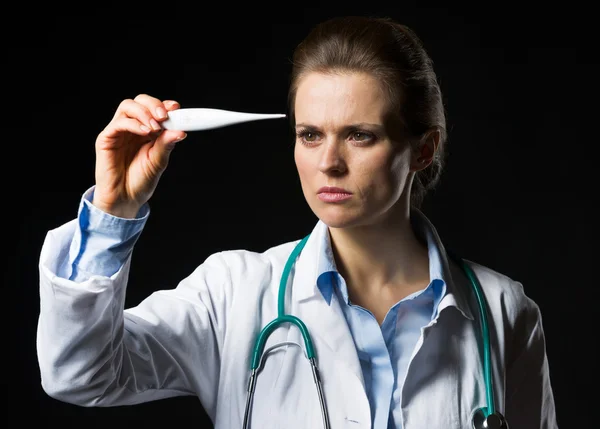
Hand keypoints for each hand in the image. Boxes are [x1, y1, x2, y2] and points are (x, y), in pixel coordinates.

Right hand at [92, 94, 186, 217]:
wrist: (125, 199)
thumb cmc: (141, 181)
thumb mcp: (158, 162)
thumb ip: (167, 144)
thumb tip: (180, 131)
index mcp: (147, 131)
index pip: (154, 109)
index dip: (165, 105)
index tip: (176, 108)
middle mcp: (133, 128)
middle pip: (140, 101)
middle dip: (154, 104)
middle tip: (164, 116)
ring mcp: (119, 132)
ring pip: (128, 106)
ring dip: (144, 113)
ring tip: (155, 128)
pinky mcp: (106, 139)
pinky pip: (118, 123)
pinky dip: (133, 123)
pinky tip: (144, 131)